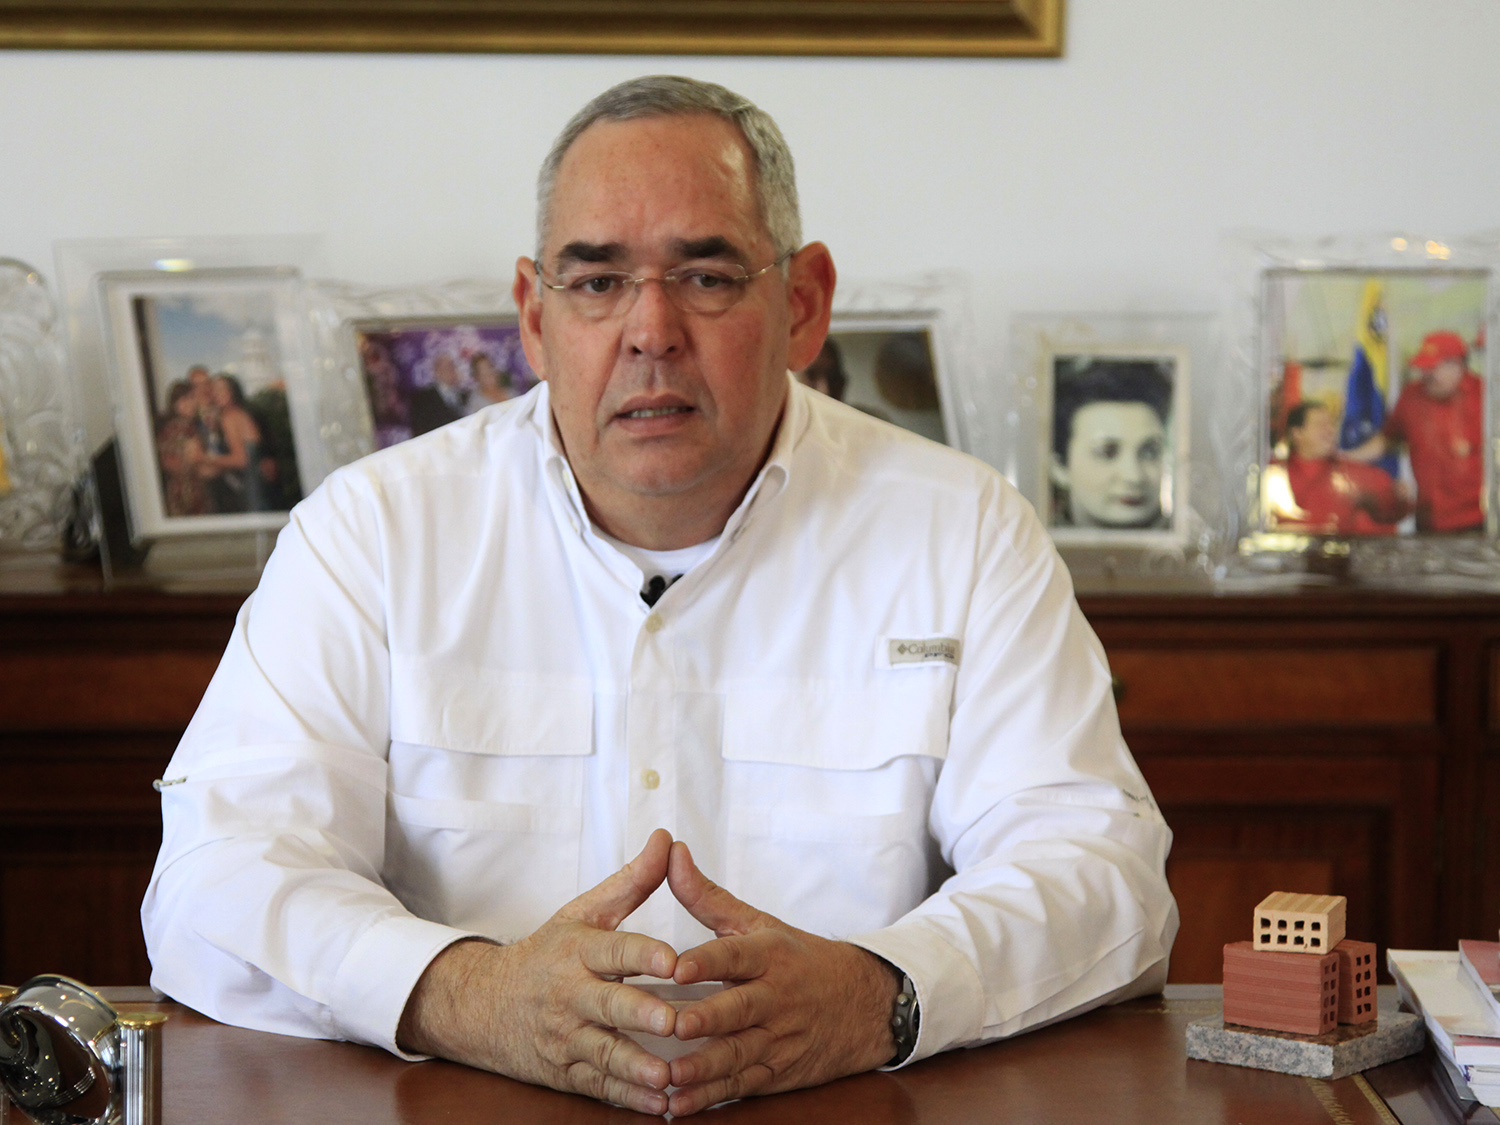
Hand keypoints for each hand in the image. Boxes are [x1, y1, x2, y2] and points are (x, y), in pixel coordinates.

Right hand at [396, 828, 680, 1113]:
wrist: (483, 1005)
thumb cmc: (548, 953)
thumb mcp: (584, 912)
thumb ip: (632, 882)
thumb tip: (668, 839)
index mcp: (578, 951)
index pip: (613, 950)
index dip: (642, 954)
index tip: (673, 959)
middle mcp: (570, 995)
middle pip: (608, 1005)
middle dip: (640, 1014)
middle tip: (674, 1021)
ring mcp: (566, 1037)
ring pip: (604, 1053)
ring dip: (636, 1067)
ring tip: (668, 1077)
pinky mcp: (566, 1071)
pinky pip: (599, 1086)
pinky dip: (628, 1099)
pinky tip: (659, 1107)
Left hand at [664, 840, 897, 1115]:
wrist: (865, 1004)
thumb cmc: (799, 958)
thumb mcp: (760, 922)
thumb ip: (707, 896)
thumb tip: (671, 851)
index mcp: (769, 954)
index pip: (737, 955)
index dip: (708, 961)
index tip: (676, 965)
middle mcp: (776, 998)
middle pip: (741, 1010)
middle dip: (708, 1019)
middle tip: (674, 1026)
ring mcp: (779, 1039)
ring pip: (740, 1055)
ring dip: (703, 1068)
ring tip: (669, 1076)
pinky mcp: (778, 1072)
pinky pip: (742, 1086)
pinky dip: (711, 1097)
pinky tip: (679, 1106)